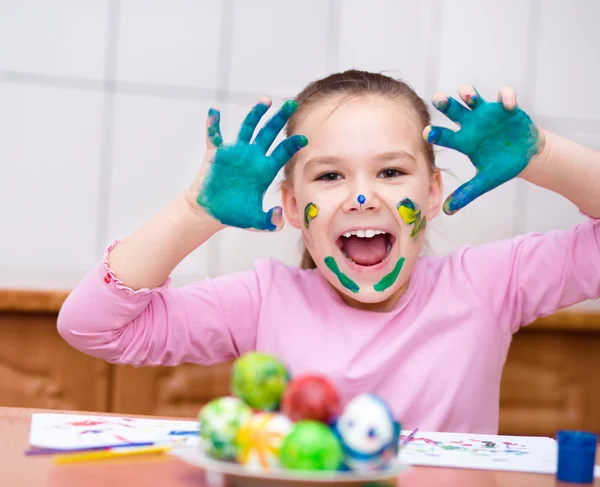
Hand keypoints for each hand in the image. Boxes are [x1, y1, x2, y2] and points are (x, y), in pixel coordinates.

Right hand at [193, 98, 307, 230]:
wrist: (211, 213)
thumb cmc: (234, 215)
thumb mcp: (256, 222)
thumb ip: (270, 222)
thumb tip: (278, 217)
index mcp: (265, 170)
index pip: (282, 152)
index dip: (292, 145)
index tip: (303, 138)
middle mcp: (252, 157)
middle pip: (269, 133)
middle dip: (279, 119)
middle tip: (291, 103)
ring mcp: (235, 153)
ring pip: (247, 128)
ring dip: (255, 114)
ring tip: (265, 101)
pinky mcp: (216, 154)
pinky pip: (214, 136)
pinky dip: (213, 124)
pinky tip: (213, 112)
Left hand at [424, 85, 542, 214]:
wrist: (526, 157)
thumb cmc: (501, 167)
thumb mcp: (484, 182)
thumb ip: (466, 194)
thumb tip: (447, 211)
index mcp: (463, 141)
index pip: (445, 136)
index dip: (436, 133)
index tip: (427, 133)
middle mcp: (472, 124)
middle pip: (454, 111)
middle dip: (445, 104)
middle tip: (437, 99)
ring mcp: (488, 114)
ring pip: (474, 99)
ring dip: (469, 94)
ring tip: (466, 95)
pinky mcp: (507, 108)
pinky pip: (505, 97)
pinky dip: (507, 98)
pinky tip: (509, 105)